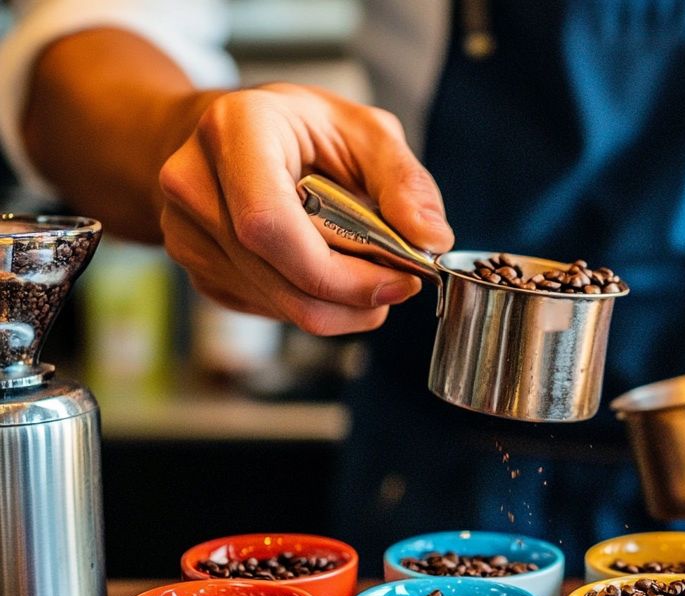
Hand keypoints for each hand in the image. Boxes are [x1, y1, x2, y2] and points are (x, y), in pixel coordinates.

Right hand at [157, 83, 453, 335]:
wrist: (230, 137)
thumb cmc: (299, 129)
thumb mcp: (364, 130)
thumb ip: (404, 181)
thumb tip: (430, 238)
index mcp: (233, 131)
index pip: (270, 225)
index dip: (341, 271)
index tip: (399, 277)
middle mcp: (195, 183)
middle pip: (281, 277)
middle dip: (354, 295)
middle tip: (399, 283)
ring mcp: (187, 234)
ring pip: (282, 305)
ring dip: (343, 305)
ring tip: (368, 270)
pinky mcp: (200, 273)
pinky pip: (271, 311)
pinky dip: (317, 303)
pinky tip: (328, 268)